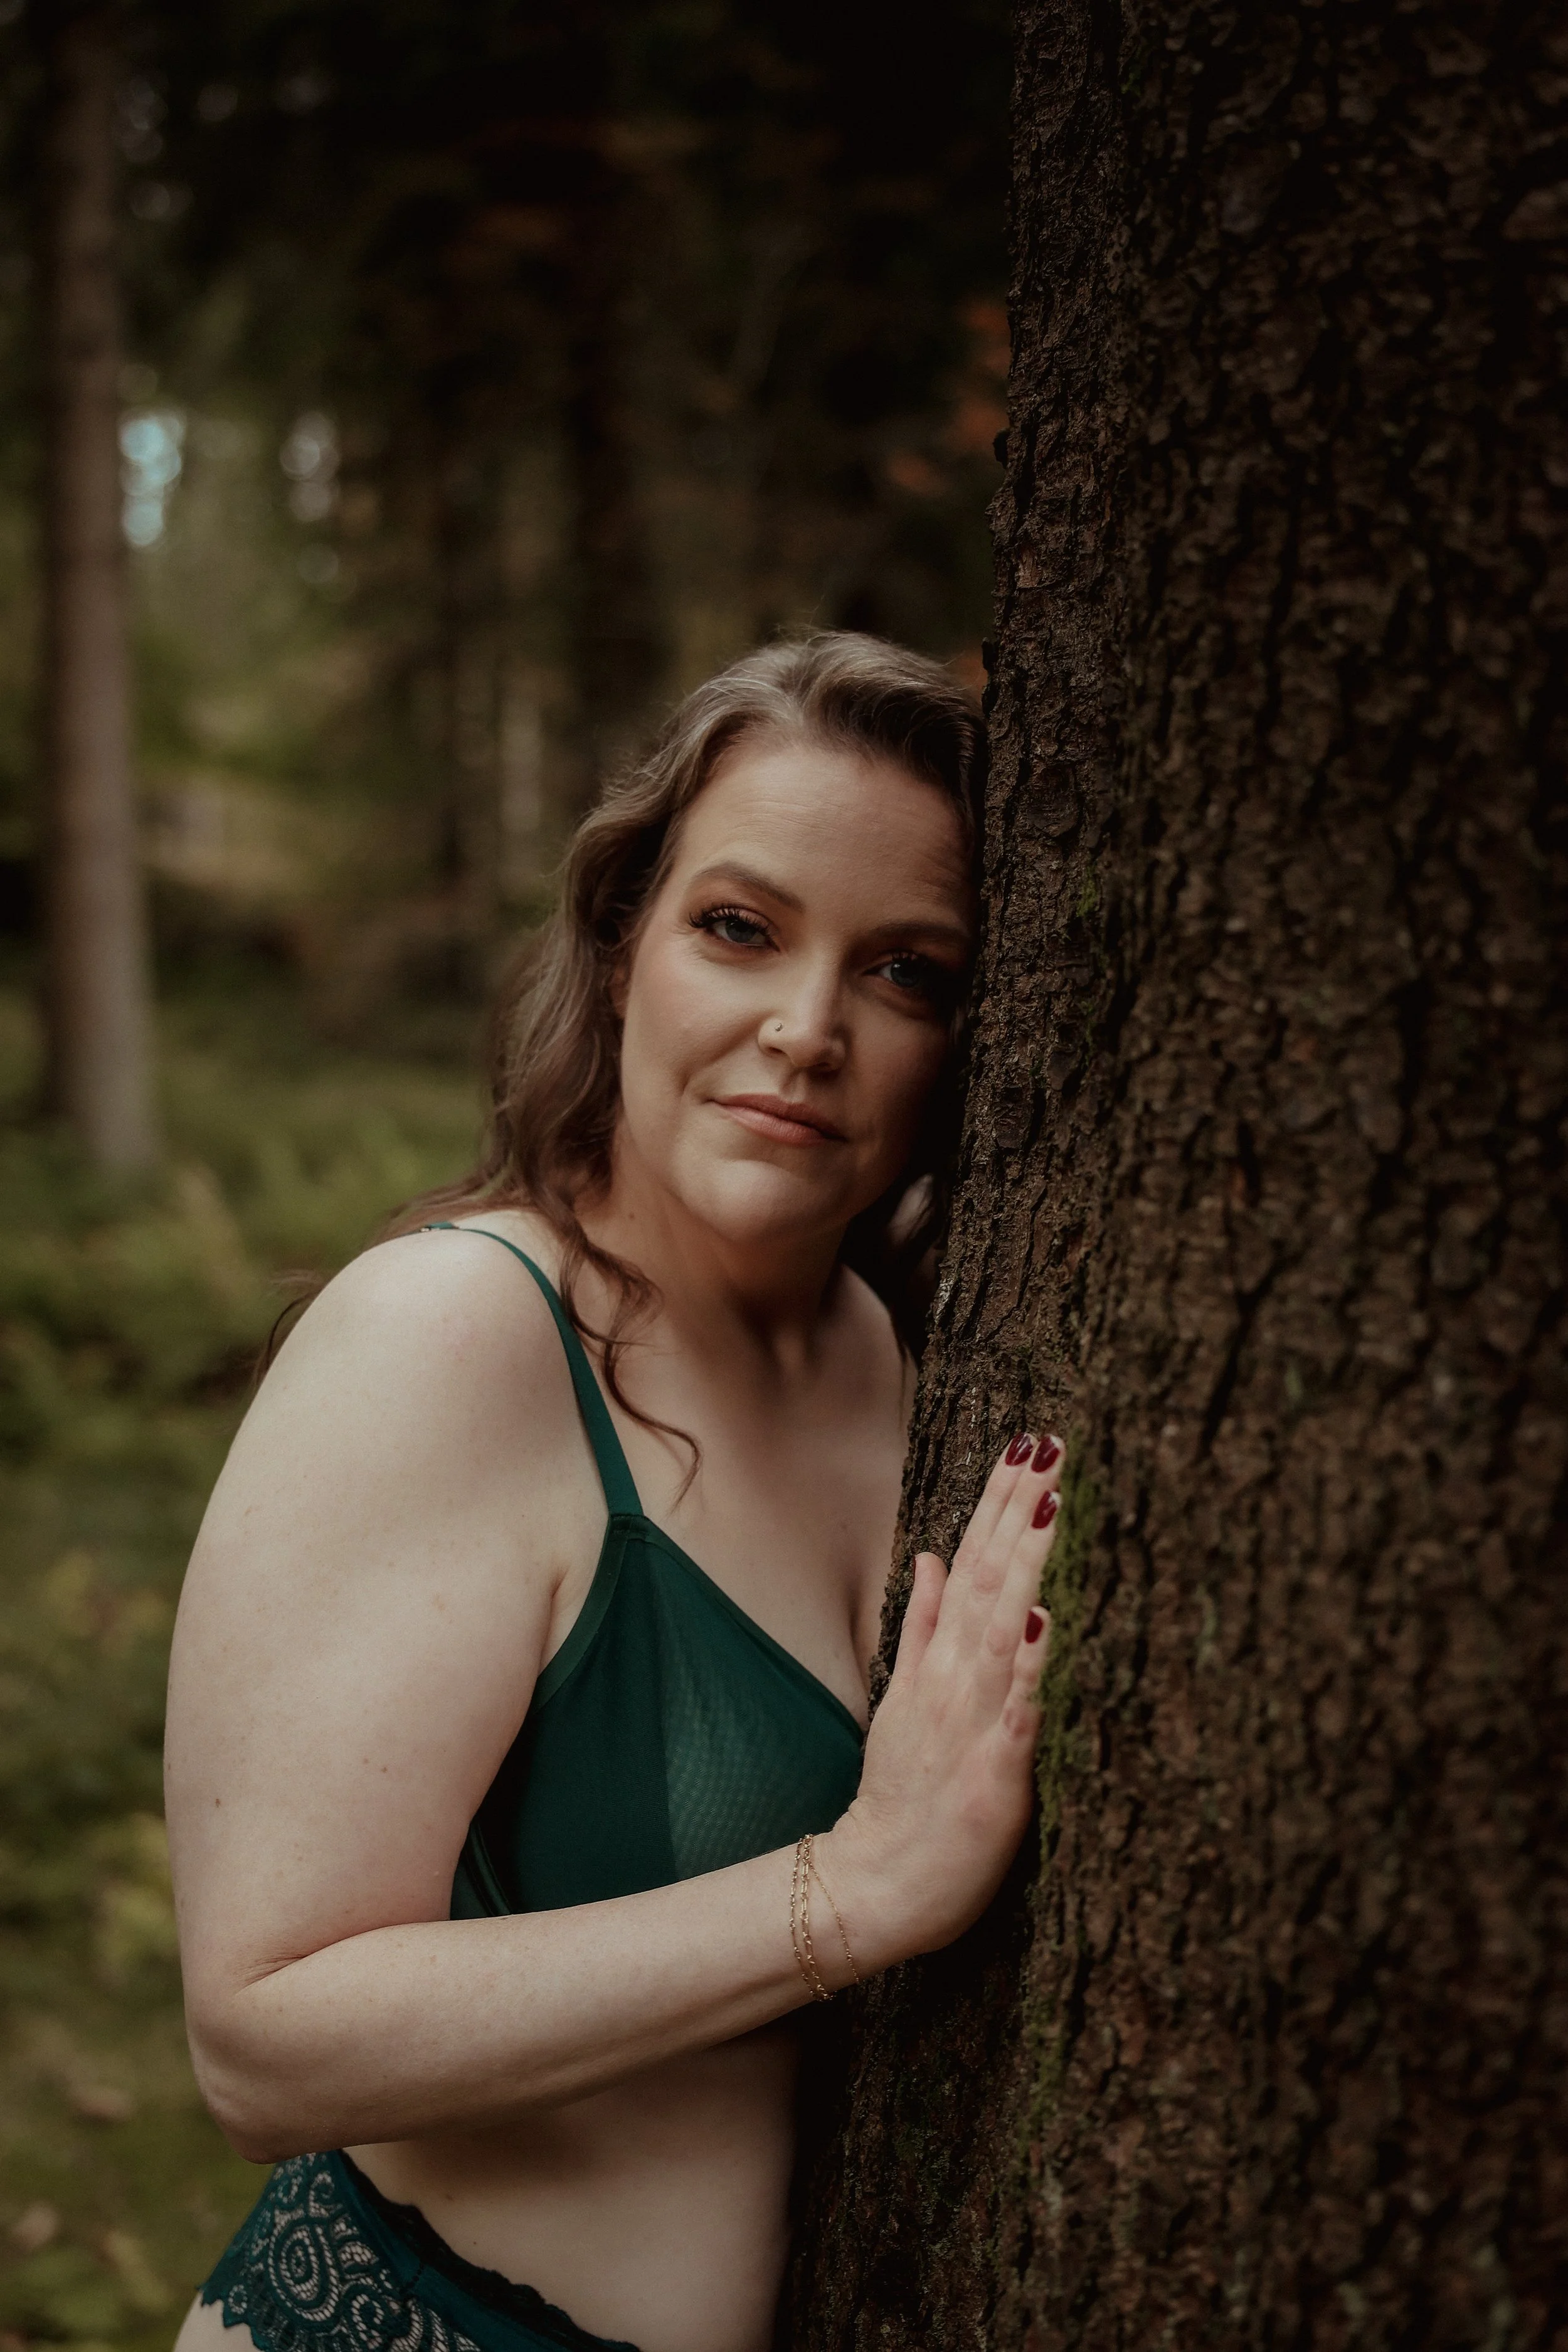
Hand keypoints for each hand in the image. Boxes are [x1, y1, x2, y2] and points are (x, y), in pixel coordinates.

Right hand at [819, 1432, 1063, 1974]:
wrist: (879, 1885)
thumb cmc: (907, 1796)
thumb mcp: (905, 1699)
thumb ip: (922, 1626)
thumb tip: (933, 1553)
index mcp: (940, 1661)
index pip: (974, 1562)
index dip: (999, 1502)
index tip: (1029, 1443)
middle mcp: (955, 1679)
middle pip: (991, 1578)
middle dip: (1018, 1509)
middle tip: (1050, 1444)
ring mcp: (973, 1721)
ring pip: (1003, 1627)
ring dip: (1028, 1563)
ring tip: (1053, 1504)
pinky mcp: (996, 1772)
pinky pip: (1016, 1711)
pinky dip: (1028, 1665)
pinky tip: (1046, 1620)